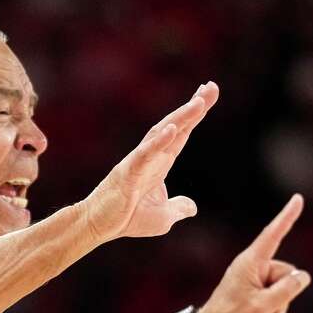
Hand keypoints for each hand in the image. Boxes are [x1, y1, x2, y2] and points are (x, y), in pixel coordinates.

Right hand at [82, 82, 218, 241]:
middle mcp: (151, 156)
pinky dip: (158, 142)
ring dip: (180, 118)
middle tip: (211, 87)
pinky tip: (172, 130)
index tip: (208, 93)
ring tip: (198, 103)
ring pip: (162, 134)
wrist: (100, 225)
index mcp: (160, 163)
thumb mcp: (163, 217)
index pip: (181, 133)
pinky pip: (145, 154)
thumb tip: (193, 207)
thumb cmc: (127, 218)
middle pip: (175, 126)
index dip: (195, 115)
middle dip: (194, 107)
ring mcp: (138, 161)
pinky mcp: (128, 172)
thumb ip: (179, 208)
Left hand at [194, 194, 311, 312]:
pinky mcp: (255, 291)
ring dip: (277, 309)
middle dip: (283, 297)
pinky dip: (272, 312)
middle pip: (286, 274)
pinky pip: (276, 298)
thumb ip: (287, 290)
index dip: (287, 217)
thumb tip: (303, 276)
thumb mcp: (264, 306)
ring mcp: (254, 279)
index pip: (273, 235)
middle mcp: (253, 267)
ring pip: (283, 289)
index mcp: (251, 263)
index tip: (297, 198)